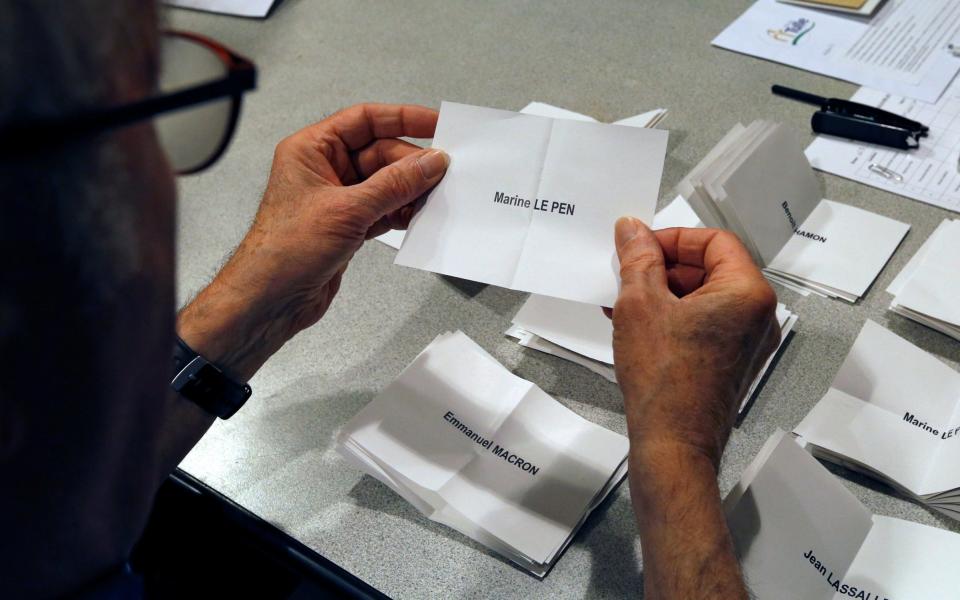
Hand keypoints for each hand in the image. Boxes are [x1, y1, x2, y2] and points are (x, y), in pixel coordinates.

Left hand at [177, 103, 448, 380]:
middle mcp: (323, 171)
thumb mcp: (348, 210)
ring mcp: (336, 200)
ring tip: (434, 197)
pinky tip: (418, 218)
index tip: (435, 124)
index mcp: (311, 150)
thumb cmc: (283, 251)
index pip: (364, 120)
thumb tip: (429, 163)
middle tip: (441, 173)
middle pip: (380, 154)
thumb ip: (394, 185)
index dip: (403, 118)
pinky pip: (384, 210)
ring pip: (385, 184)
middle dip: (411, 165)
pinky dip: (402, 213)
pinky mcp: (347, 226)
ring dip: (410, 192)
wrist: (270, 300)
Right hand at [610, 218, 779, 468]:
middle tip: (628, 272)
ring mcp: (747, 343)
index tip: (641, 246)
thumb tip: (633, 231)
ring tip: (623, 300)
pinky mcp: (731, 364)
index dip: (672, 238)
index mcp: (747, 293)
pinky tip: (635, 324)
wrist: (673, 442)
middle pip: (710, 268)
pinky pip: (703, 325)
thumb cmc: (666, 382)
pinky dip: (672, 318)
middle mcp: (757, 316)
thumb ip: (638, 258)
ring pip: (703, 298)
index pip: (713, 241)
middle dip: (664, 267)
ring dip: (663, 293)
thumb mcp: (640, 303)